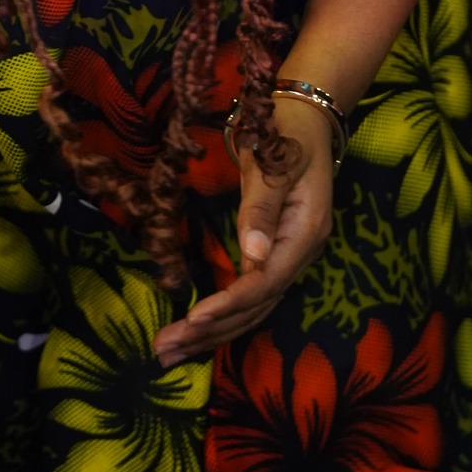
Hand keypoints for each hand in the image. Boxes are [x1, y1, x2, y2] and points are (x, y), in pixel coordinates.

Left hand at [153, 99, 333, 366]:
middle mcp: (300, 255)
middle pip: (256, 307)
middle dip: (211, 331)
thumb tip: (252, 257)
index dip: (229, 303)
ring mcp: (289, 258)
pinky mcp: (276, 256)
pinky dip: (222, 317)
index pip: (264, 282)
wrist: (306, 118)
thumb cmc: (286, 132)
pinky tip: (196, 332)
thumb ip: (262, 210)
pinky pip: (250, 296)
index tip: (192, 318)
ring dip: (213, 333)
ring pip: (253, 308)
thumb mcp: (274, 163)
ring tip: (169, 353)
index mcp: (304, 234)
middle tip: (165, 350)